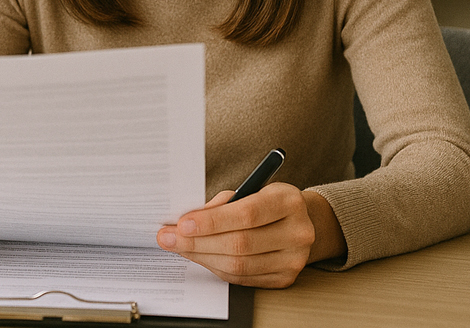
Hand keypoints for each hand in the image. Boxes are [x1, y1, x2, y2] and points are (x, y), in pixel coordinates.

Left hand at [156, 183, 340, 287]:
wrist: (300, 222)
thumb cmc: (267, 202)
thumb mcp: (250, 190)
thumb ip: (222, 204)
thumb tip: (185, 221)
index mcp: (289, 201)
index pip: (247, 214)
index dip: (212, 221)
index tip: (182, 223)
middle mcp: (297, 232)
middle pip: (240, 244)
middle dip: (197, 241)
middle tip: (169, 237)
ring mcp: (294, 259)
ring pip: (239, 265)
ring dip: (202, 257)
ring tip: (179, 247)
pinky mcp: (285, 278)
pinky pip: (242, 278)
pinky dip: (216, 268)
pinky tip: (200, 256)